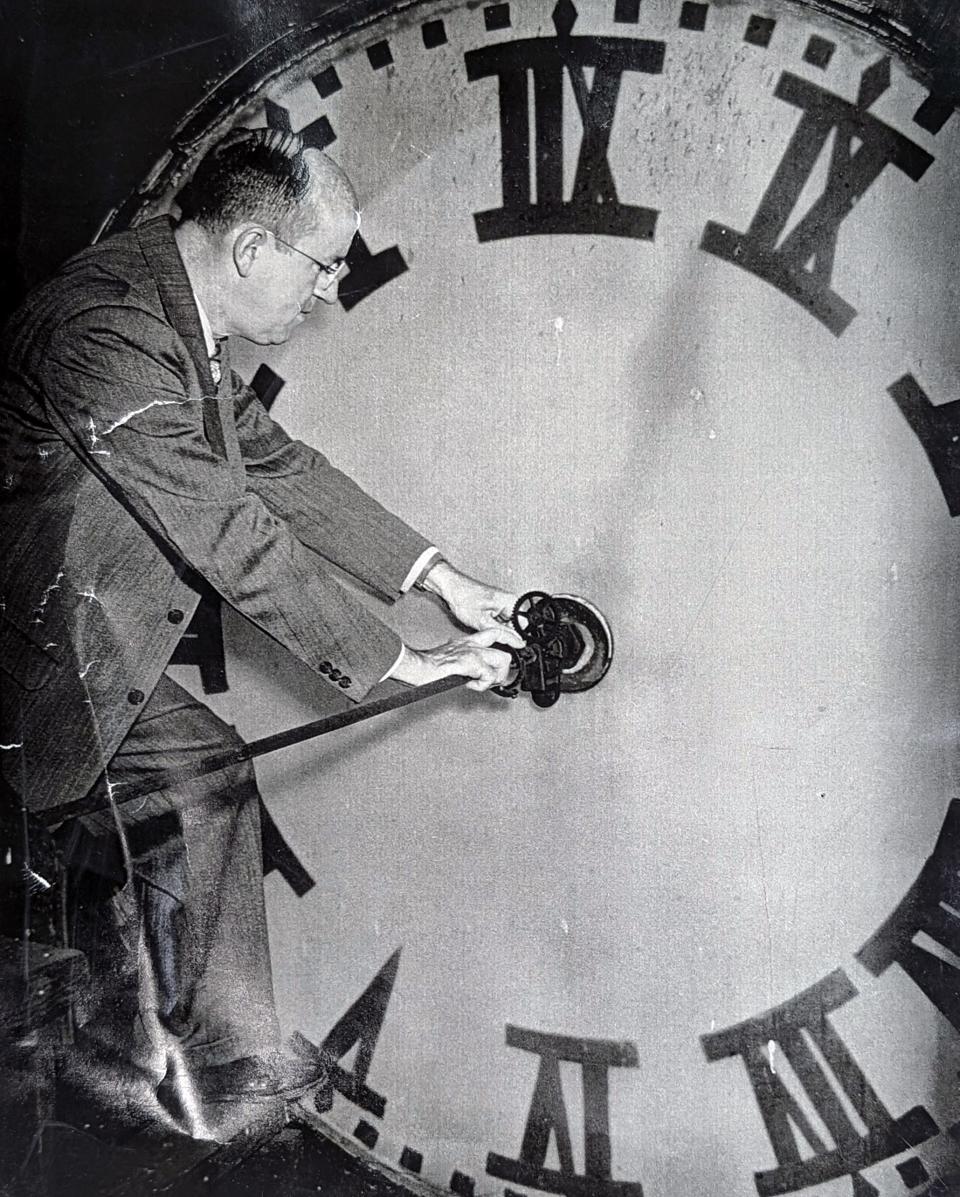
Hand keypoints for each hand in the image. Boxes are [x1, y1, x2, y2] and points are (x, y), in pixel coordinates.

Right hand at [389, 626, 524, 691]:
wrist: (415, 666)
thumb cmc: (427, 665)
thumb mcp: (450, 658)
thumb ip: (463, 661)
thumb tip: (471, 673)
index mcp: (467, 641)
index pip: (495, 633)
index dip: (510, 639)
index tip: (518, 646)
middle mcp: (472, 644)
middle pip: (504, 648)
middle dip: (504, 668)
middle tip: (494, 680)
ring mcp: (471, 652)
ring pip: (502, 660)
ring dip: (497, 677)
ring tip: (482, 683)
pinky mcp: (468, 663)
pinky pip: (488, 675)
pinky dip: (483, 684)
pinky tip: (470, 685)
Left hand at [419, 559, 517, 632]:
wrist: (451, 588)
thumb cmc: (463, 598)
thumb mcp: (483, 622)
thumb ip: (502, 633)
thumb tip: (517, 642)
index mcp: (512, 601)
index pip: (523, 627)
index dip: (514, 637)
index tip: (502, 640)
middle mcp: (510, 600)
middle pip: (515, 626)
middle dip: (503, 632)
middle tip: (487, 629)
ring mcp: (503, 603)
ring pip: (506, 625)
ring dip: (496, 628)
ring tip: (482, 622)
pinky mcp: (496, 606)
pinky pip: (500, 620)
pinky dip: (491, 624)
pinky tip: (482, 620)